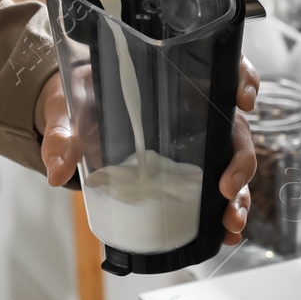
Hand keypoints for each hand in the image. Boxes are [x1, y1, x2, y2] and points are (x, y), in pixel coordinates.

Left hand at [37, 58, 260, 244]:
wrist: (74, 122)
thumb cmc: (80, 103)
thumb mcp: (69, 112)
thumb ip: (63, 135)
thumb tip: (56, 169)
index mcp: (171, 79)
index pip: (220, 67)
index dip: (241, 78)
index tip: (244, 98)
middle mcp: (194, 109)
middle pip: (235, 127)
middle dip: (241, 159)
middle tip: (227, 186)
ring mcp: (196, 142)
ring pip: (232, 163)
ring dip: (240, 194)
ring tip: (231, 221)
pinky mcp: (189, 169)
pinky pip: (218, 187)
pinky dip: (226, 210)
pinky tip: (225, 232)